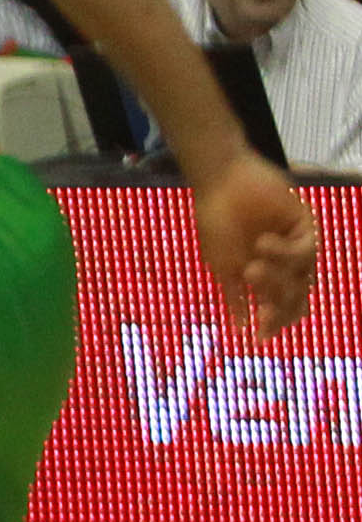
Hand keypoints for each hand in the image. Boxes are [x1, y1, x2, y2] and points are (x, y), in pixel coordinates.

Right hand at [193, 154, 319, 340]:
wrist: (220, 183)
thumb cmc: (216, 222)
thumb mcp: (222, 266)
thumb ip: (234, 296)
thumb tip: (238, 329)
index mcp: (266, 275)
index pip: (281, 307)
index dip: (274, 324)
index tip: (259, 337)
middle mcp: (285, 263)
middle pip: (297, 298)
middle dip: (280, 308)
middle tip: (265, 313)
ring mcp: (296, 245)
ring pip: (301, 277)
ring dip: (276, 278)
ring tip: (252, 266)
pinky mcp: (304, 226)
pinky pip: (306, 251)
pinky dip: (285, 253)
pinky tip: (263, 243)